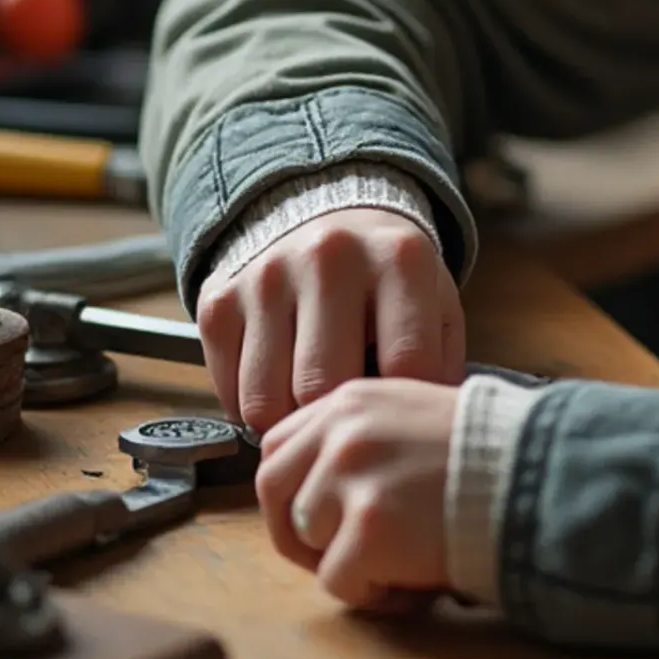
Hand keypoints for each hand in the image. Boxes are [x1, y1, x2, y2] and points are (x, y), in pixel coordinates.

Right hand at [196, 207, 466, 435]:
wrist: (327, 221)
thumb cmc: (388, 282)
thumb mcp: (436, 303)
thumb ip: (439, 363)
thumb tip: (416, 437)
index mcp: (399, 257)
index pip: (406, 363)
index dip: (403, 408)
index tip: (396, 418)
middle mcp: (330, 257)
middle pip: (324, 388)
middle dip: (337, 423)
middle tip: (347, 425)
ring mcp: (268, 276)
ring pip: (267, 402)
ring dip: (290, 423)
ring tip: (313, 406)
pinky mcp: (219, 301)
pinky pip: (228, 394)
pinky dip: (252, 408)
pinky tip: (281, 385)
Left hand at [256, 376, 460, 609]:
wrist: (531, 475)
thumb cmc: (482, 454)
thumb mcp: (411, 415)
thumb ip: (358, 436)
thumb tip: (309, 488)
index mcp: (351, 400)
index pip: (278, 447)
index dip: (291, 490)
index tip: (322, 514)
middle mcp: (343, 432)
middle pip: (273, 494)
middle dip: (299, 535)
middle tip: (344, 554)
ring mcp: (354, 479)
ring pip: (307, 542)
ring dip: (344, 563)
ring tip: (396, 561)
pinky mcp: (369, 527)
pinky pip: (338, 582)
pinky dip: (371, 593)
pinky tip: (411, 579)